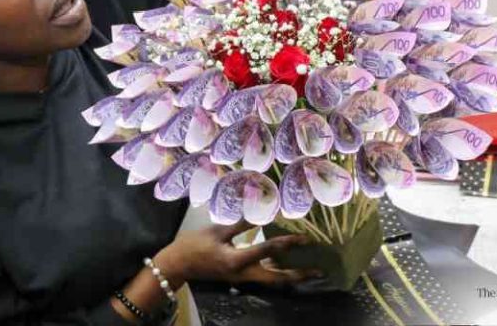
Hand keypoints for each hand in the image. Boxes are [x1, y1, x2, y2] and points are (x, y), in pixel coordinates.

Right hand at [154, 220, 315, 288]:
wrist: (177, 264)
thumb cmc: (194, 245)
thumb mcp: (217, 231)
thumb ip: (241, 225)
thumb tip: (261, 216)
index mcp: (237, 260)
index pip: (268, 250)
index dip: (287, 243)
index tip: (305, 238)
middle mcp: (243, 274)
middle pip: (277, 278)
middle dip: (298, 275)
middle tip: (318, 270)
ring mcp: (241, 279)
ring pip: (271, 281)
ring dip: (290, 276)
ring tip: (308, 270)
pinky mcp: (238, 278)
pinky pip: (262, 277)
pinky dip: (276, 272)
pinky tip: (284, 265)